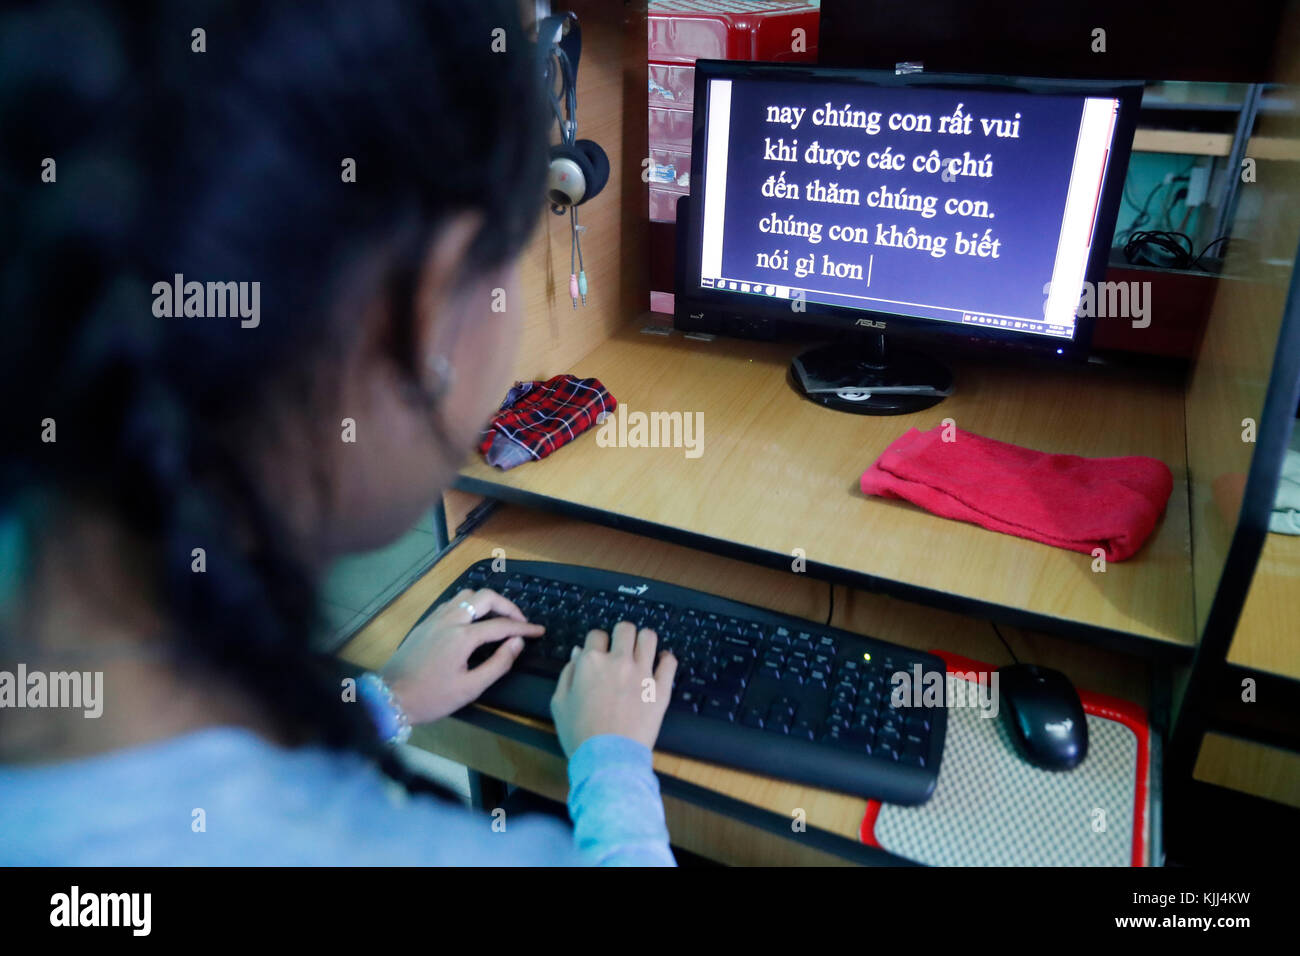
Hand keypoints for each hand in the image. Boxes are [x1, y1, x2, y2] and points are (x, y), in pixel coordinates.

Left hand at [380, 588, 543, 723]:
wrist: (390, 696)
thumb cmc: (432, 697)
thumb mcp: (470, 688)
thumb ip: (498, 664)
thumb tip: (517, 643)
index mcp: (462, 636)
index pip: (502, 625)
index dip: (524, 628)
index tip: (540, 631)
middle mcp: (450, 619)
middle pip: (486, 597)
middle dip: (508, 606)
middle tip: (520, 621)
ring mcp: (436, 618)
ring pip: (467, 595)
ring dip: (487, 602)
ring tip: (499, 618)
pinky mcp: (426, 622)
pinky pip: (453, 602)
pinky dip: (470, 605)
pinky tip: (474, 621)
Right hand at [550, 621, 677, 755]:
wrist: (607, 759)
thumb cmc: (580, 735)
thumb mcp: (560, 703)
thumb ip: (568, 674)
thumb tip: (578, 653)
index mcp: (591, 663)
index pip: (596, 634)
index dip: (597, 642)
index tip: (599, 652)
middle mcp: (618, 662)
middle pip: (625, 629)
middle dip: (622, 635)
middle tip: (622, 647)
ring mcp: (642, 674)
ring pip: (649, 637)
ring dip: (644, 640)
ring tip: (642, 651)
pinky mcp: (661, 689)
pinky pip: (670, 662)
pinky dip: (667, 659)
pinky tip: (661, 663)